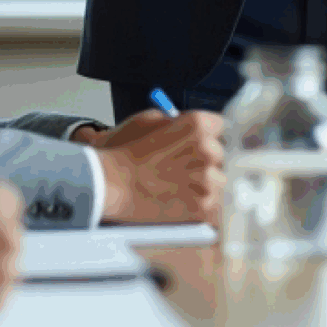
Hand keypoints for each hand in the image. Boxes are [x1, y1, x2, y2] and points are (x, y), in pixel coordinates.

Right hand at [95, 108, 225, 222]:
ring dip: (205, 185)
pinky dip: (201, 206)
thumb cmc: (122, 150)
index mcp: (197, 124)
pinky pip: (214, 205)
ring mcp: (207, 180)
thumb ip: (175, 121)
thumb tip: (188, 126)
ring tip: (179, 188)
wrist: (106, 183)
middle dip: (204, 161)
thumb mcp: (148, 119)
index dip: (206, 135)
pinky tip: (181, 203)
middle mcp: (207, 149)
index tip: (197, 144)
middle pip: (220, 154)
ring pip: (220, 181)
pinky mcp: (202, 207)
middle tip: (183, 169)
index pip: (220, 126)